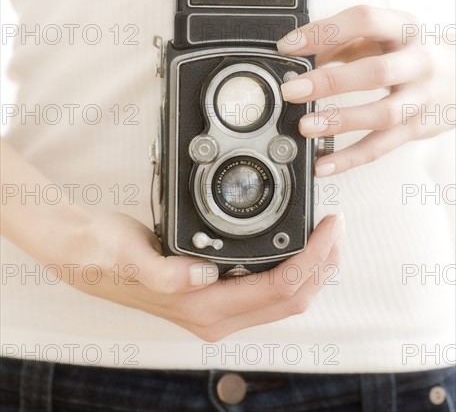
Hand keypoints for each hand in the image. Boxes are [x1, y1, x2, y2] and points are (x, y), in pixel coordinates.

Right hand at [68, 212, 343, 340]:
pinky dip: (291, 267)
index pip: (278, 289)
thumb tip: (202, 277)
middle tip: (335, 228)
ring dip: (312, 268)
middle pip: (292, 299)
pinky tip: (294, 246)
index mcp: (202, 307)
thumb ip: (165, 274)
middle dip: (323, 265)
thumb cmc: (106, 254)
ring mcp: (217, 308)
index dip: (312, 260)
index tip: (327, 228)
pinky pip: (268, 289)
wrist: (86, 254)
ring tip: (323, 235)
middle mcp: (215, 315)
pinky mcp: (215, 294)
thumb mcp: (130, 257)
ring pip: (285, 297)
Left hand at [278, 5, 454, 176]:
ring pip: (382, 114)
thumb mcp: (384, 37)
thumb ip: (346, 43)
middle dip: (330, 82)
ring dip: (340, 122)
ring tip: (305, 127)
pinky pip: (381, 147)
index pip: (364, 21)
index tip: (288, 45)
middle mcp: (417, 62)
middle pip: (376, 71)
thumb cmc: (411, 54)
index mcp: (405, 30)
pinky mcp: (417, 128)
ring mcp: (420, 98)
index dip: (324, 31)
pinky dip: (349, 159)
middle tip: (293, 90)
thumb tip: (302, 57)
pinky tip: (323, 164)